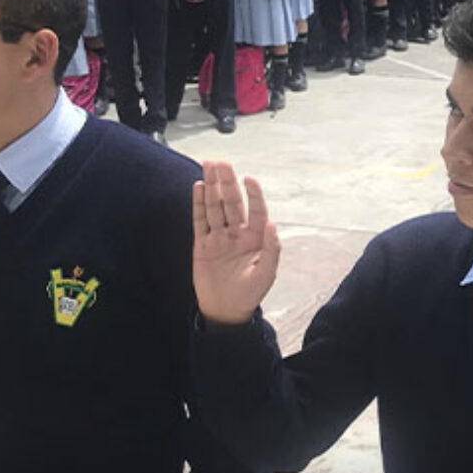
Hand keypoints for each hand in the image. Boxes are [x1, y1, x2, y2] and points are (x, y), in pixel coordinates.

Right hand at [192, 162, 281, 327]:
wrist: (225, 310)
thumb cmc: (249, 293)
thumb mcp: (266, 274)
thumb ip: (271, 249)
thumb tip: (273, 224)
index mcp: (256, 238)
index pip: (256, 210)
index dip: (254, 194)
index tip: (249, 179)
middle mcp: (237, 233)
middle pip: (231, 203)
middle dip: (227, 183)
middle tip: (221, 162)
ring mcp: (219, 237)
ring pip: (215, 207)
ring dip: (212, 187)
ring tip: (210, 165)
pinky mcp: (202, 244)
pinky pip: (200, 220)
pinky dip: (199, 204)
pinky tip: (199, 187)